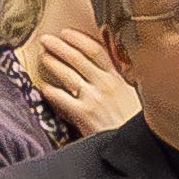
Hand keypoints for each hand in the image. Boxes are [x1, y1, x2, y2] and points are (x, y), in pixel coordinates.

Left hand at [17, 16, 133, 128]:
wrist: (136, 146)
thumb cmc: (133, 122)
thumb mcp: (133, 95)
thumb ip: (120, 78)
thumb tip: (110, 61)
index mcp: (119, 78)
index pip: (96, 50)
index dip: (78, 39)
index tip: (66, 32)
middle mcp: (106, 85)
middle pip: (78, 58)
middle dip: (59, 46)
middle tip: (45, 39)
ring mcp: (94, 99)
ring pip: (68, 74)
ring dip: (52, 63)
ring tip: (42, 56)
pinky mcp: (84, 115)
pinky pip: (61, 98)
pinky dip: (50, 91)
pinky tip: (43, 87)